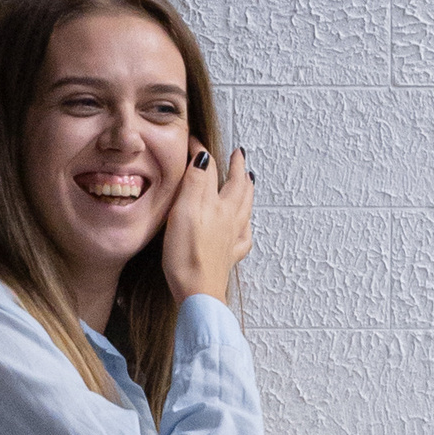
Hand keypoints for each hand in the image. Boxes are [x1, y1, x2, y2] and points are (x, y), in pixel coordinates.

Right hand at [162, 143, 252, 307]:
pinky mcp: (228, 257)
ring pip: (246, 208)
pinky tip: (245, 226)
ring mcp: (232, 238)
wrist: (198, 293)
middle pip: (239, 187)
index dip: (202, 153)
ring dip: (247, 190)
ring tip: (249, 180)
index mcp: (219, 205)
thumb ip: (195, 182)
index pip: (212, 170)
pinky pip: (244, 236)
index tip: (194, 141)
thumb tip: (203, 156)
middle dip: (238, 168)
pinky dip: (246, 224)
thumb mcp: (184, 211)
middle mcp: (230, 219)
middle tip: (238, 155)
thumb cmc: (187, 255)